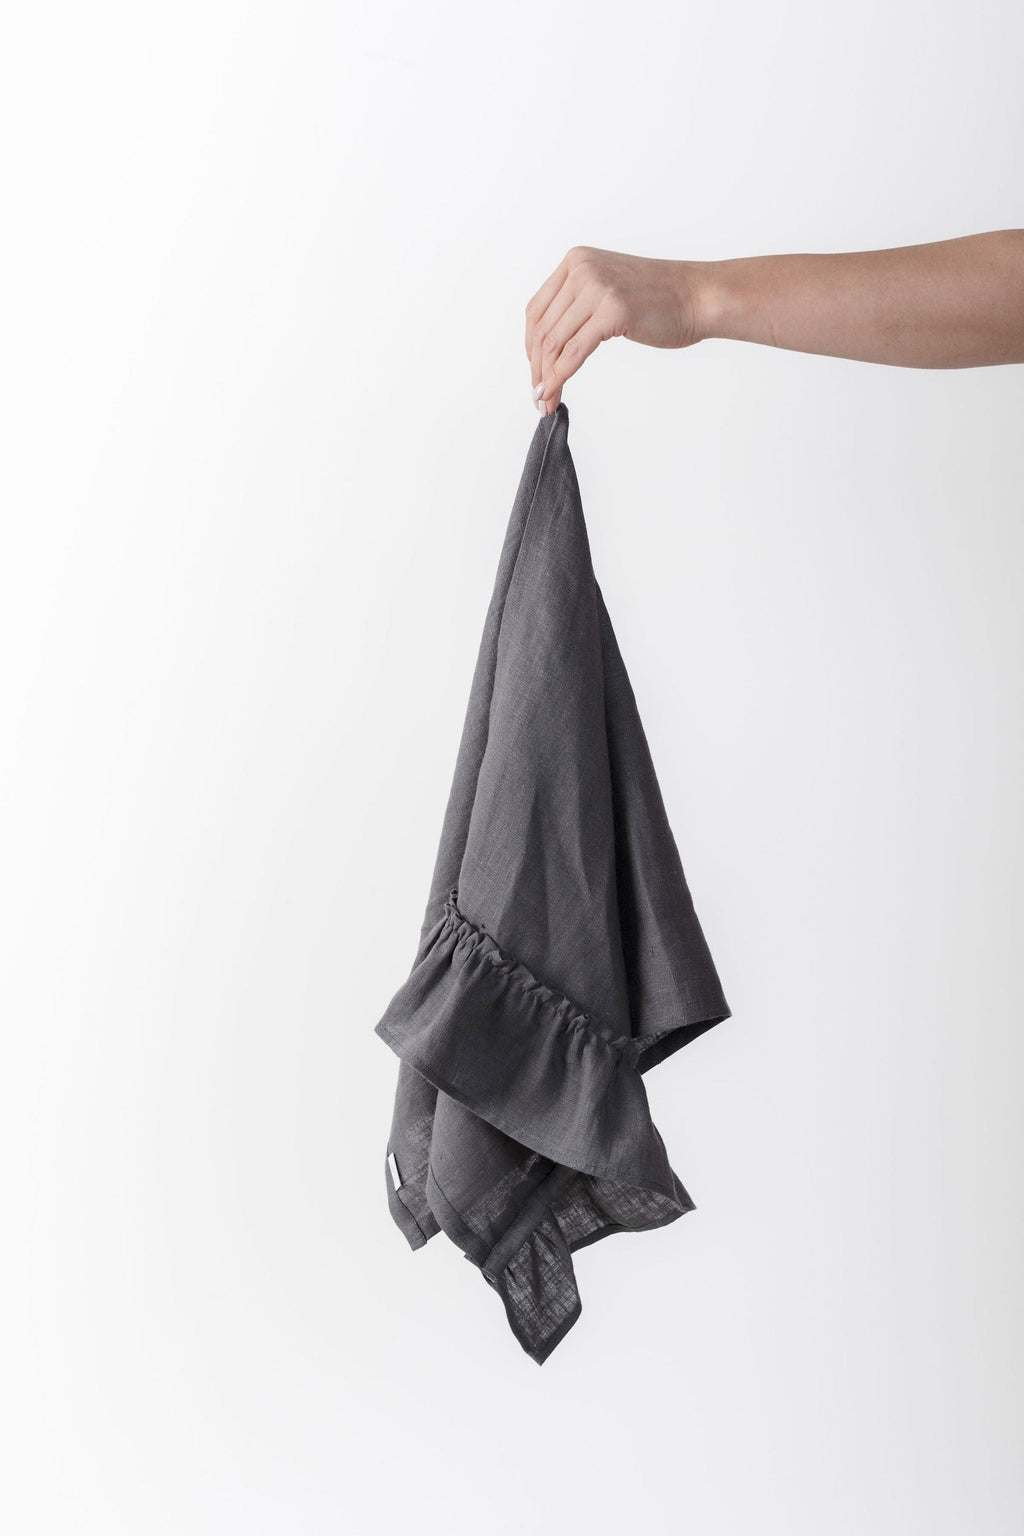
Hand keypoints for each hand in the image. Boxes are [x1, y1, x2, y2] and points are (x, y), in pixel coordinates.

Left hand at [525, 245, 710, 412]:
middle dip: (537, 368)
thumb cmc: (661, 299)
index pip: (537, 310)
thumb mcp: (608, 290)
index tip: (536, 373)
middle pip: (543, 329)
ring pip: (554, 342)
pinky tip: (554, 393)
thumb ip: (579, 306)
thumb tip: (549, 348)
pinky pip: (574, 351)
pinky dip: (560, 376)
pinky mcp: (612, 310)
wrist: (699, 296)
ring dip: (546, 378)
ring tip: (544, 401)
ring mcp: (597, 287)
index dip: (531, 347)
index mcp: (576, 261)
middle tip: (537, 396)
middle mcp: (581, 269)